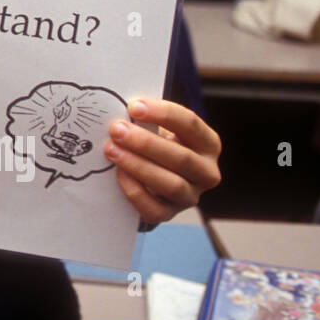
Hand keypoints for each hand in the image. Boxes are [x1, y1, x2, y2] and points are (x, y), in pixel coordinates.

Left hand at [106, 98, 220, 224]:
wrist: (154, 177)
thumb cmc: (156, 143)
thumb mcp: (159, 129)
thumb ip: (148, 121)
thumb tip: (122, 112)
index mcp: (208, 144)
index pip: (190, 124)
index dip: (162, 113)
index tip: (133, 106)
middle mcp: (207, 172)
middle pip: (182, 158)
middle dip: (145, 143)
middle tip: (116, 130)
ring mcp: (191, 196)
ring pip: (171, 185)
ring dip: (138, 166)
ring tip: (112, 150)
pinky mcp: (170, 214)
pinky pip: (155, 209)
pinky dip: (135, 192)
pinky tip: (118, 174)